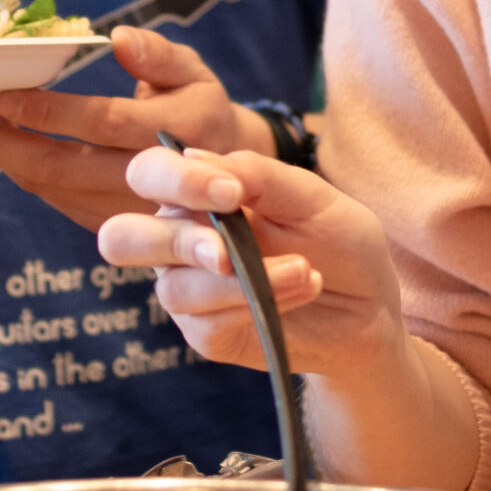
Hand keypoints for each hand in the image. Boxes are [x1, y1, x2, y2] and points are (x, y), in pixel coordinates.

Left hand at [0, 27, 270, 231]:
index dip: (53, 113)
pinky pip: (52, 197)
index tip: (5, 95)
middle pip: (60, 167)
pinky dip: (15, 169)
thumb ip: (159, 56)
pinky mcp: (106, 224)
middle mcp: (148, 180)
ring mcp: (124, 210)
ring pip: (48, 188)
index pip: (105, 123)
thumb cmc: (202, 112)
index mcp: (177, 132)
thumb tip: (119, 38)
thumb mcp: (195, 74)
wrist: (225, 184)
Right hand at [97, 143, 405, 379]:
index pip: (149, 174)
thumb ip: (257, 174)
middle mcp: (177, 240)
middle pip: (120, 237)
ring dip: (244, 280)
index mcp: (194, 194)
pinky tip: (299, 292)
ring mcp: (188, 291)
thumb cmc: (337, 240)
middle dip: (173, 240)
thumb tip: (195, 154)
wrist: (369, 308)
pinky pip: (206, 325)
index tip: (231, 191)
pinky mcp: (207, 335)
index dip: (176, 180)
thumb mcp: (310, 197)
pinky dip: (256, 308)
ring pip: (175, 289)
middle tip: (225, 252)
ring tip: (304, 271)